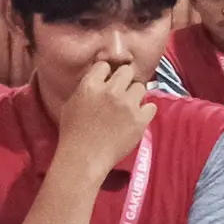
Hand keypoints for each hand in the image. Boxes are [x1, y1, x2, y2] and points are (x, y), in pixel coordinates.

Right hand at [55, 56, 156, 178]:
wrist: (84, 158)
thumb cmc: (73, 133)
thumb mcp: (72, 104)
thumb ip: (87, 88)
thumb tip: (100, 79)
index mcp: (90, 86)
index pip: (105, 65)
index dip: (106, 73)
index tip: (107, 81)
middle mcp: (110, 92)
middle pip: (126, 72)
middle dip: (124, 80)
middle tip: (121, 92)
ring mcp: (127, 105)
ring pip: (140, 87)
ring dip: (135, 95)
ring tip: (128, 107)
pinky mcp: (140, 120)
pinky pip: (151, 106)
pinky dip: (146, 111)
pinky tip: (137, 117)